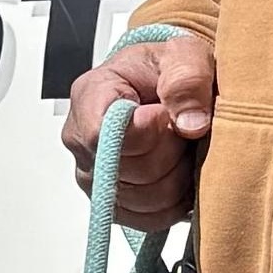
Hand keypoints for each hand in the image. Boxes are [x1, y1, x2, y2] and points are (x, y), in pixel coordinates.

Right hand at [63, 27, 215, 224]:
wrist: (167, 87)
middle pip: (131, 171)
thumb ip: (187, 77)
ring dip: (178, 176)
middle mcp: (83, 142)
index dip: (144, 133)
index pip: (101, 134)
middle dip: (171, 150)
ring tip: (181, 146)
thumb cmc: (167, 69)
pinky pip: (151, 219)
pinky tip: (180, 172)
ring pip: (146, 199)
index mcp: (90, 96)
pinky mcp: (115, 205)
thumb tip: (190, 122)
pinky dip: (176, 201)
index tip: (165, 115)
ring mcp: (95, 178)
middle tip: (181, 126)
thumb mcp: (184, 53)